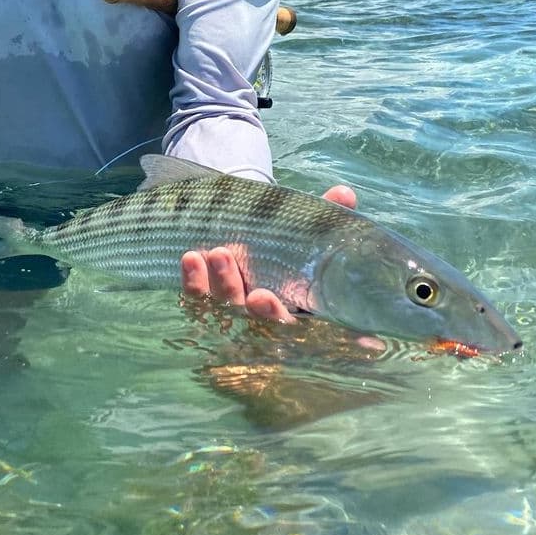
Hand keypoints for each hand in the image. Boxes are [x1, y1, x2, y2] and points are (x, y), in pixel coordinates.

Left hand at [180, 184, 356, 323]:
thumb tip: (344, 193)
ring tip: (219, 254)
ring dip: (223, 288)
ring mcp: (232, 322)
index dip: (325, 341)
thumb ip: (325, 216)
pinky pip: (195, 303)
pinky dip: (193, 283)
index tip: (313, 323)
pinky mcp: (202, 313)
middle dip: (263, 316)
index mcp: (302, 317)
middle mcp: (267, 327)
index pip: (314, 335)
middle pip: (266, 331)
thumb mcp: (306, 233)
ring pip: (226, 315)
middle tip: (259, 296)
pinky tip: (191, 259)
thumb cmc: (285, 247)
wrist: (245, 247)